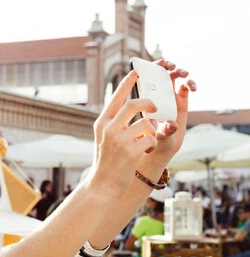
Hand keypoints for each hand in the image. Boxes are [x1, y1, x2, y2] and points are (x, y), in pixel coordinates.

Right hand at [90, 70, 158, 195]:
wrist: (103, 185)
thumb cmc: (107, 162)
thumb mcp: (104, 139)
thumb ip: (114, 123)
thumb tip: (132, 106)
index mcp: (102, 123)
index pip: (117, 97)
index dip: (128, 83)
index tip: (137, 71)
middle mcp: (109, 129)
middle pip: (135, 104)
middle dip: (149, 104)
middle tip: (155, 108)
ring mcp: (120, 140)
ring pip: (147, 122)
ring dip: (152, 129)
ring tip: (147, 139)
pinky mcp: (131, 151)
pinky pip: (151, 138)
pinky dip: (152, 144)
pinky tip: (145, 151)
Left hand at [144, 60, 197, 161]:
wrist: (158, 150)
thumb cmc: (149, 142)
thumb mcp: (154, 136)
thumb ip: (164, 130)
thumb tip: (173, 124)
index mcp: (143, 98)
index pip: (147, 77)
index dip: (153, 67)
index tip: (159, 63)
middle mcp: (155, 96)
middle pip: (161, 74)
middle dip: (167, 66)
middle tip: (171, 66)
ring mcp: (168, 98)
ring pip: (174, 79)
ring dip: (180, 72)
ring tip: (184, 74)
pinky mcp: (181, 102)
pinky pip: (185, 88)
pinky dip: (190, 84)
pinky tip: (192, 87)